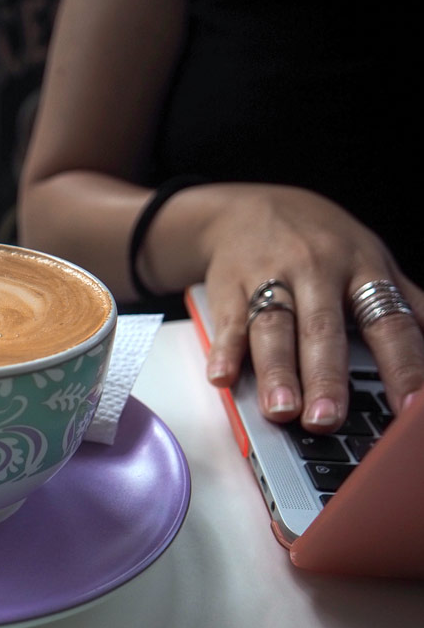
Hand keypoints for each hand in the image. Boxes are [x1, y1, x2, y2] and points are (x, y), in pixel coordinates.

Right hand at [200, 185, 423, 428]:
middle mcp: (318, 270)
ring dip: (276, 371)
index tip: (411, 408)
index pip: (388, 324)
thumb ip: (408, 304)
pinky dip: (223, 350)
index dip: (403, 365)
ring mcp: (270, 276)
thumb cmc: (318, 242)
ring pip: (274, 328)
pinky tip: (222, 377)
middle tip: (327, 421)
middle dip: (326, 377)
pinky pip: (228, 321)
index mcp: (362, 269)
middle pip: (323, 329)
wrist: (247, 207)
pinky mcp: (230, 286)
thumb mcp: (371, 260)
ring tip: (281, 411)